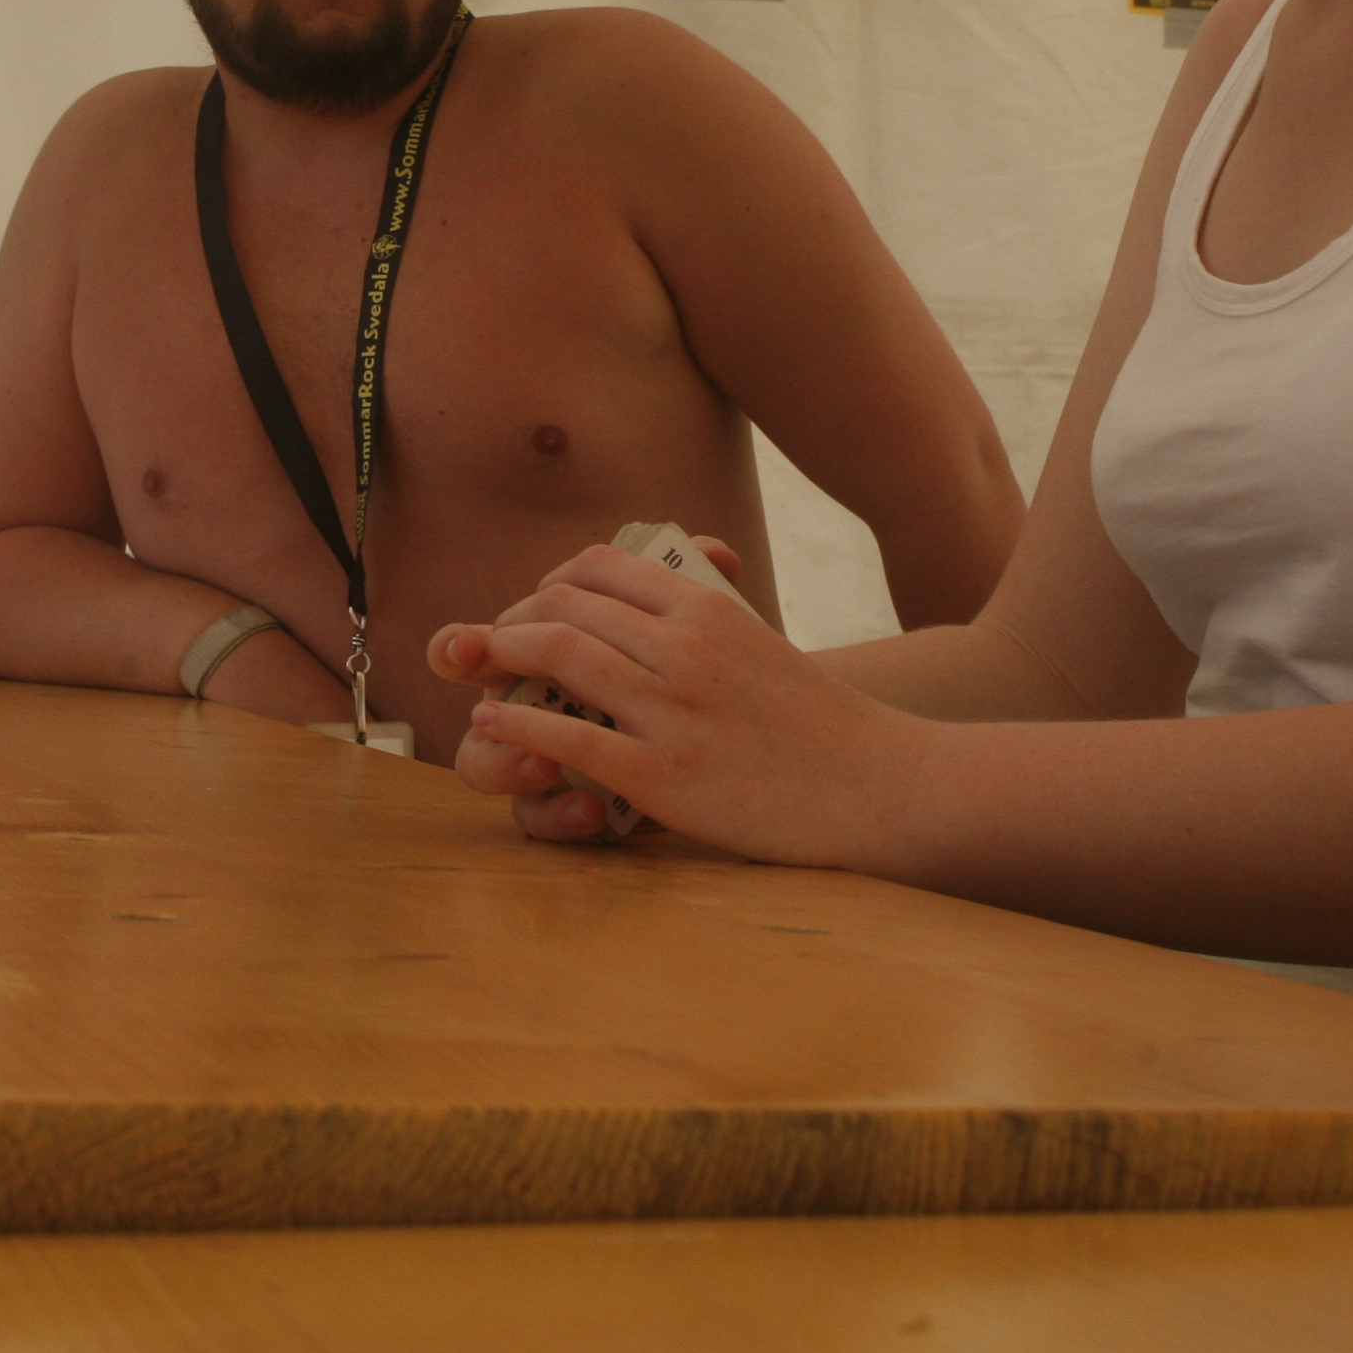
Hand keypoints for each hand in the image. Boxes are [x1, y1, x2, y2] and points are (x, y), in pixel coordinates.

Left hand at [428, 540, 906, 866]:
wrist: (875, 787)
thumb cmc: (814, 720)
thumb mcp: (757, 639)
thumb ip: (703, 609)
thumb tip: (664, 572)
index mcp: (706, 607)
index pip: (597, 565)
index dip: (548, 582)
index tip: (535, 607)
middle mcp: (684, 646)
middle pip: (564, 605)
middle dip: (513, 619)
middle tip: (493, 643)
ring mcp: (671, 710)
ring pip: (557, 656)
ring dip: (500, 657)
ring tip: (478, 669)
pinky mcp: (663, 775)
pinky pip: (568, 737)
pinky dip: (515, 726)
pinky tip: (490, 723)